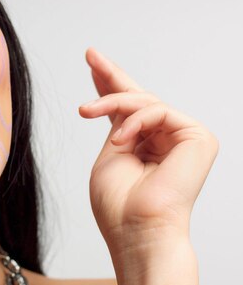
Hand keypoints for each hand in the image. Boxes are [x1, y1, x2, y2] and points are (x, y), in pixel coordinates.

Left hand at [79, 48, 217, 284]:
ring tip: (86, 112)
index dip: (110, 84)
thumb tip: (115, 99)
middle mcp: (167, 140)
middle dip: (112, 76)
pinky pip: (158, 111)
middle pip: (140, 98)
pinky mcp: (198, 137)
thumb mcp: (110, 154)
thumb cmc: (119, 204)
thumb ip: (117, 125)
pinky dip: (133, 121)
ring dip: (111, 102)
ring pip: (144, 102)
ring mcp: (183, 138)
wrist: (137, 230)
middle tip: (90, 54)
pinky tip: (119, 139)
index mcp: (145, 147)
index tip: (92, 61)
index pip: (129, 109)